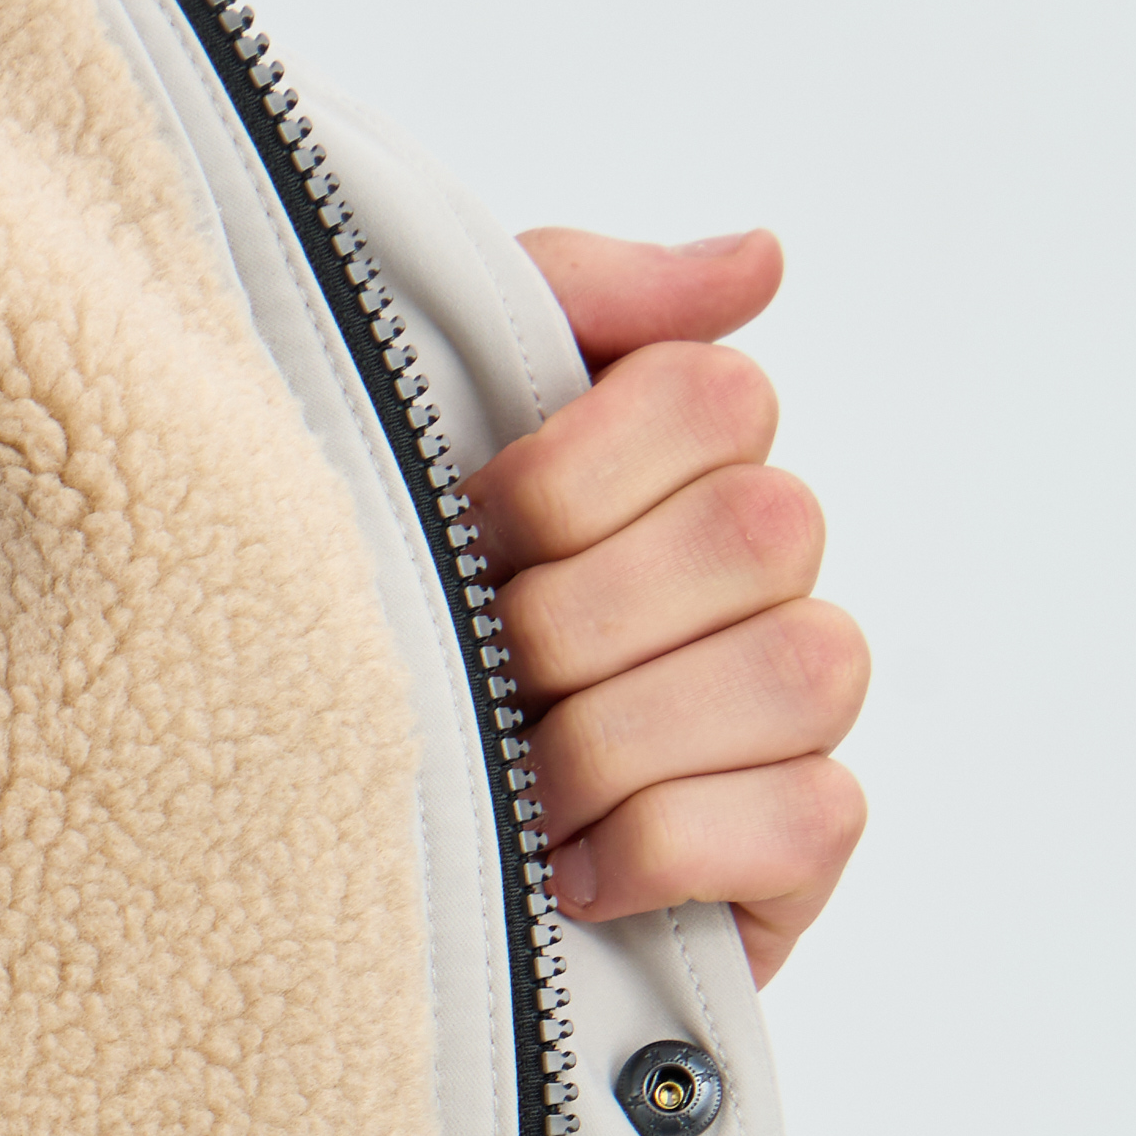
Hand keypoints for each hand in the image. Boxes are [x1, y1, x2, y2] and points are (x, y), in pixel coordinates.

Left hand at [465, 228, 866, 982]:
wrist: (327, 861)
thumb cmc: (395, 646)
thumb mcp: (436, 436)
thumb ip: (571, 306)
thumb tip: (758, 261)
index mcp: (683, 466)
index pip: (713, 392)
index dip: (572, 474)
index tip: (469, 539)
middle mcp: (764, 577)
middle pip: (757, 529)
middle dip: (575, 622)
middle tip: (482, 686)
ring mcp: (799, 712)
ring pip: (795, 667)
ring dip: (614, 743)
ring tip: (515, 796)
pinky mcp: (806, 848)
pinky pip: (809, 814)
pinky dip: (666, 847)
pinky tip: (573, 873)